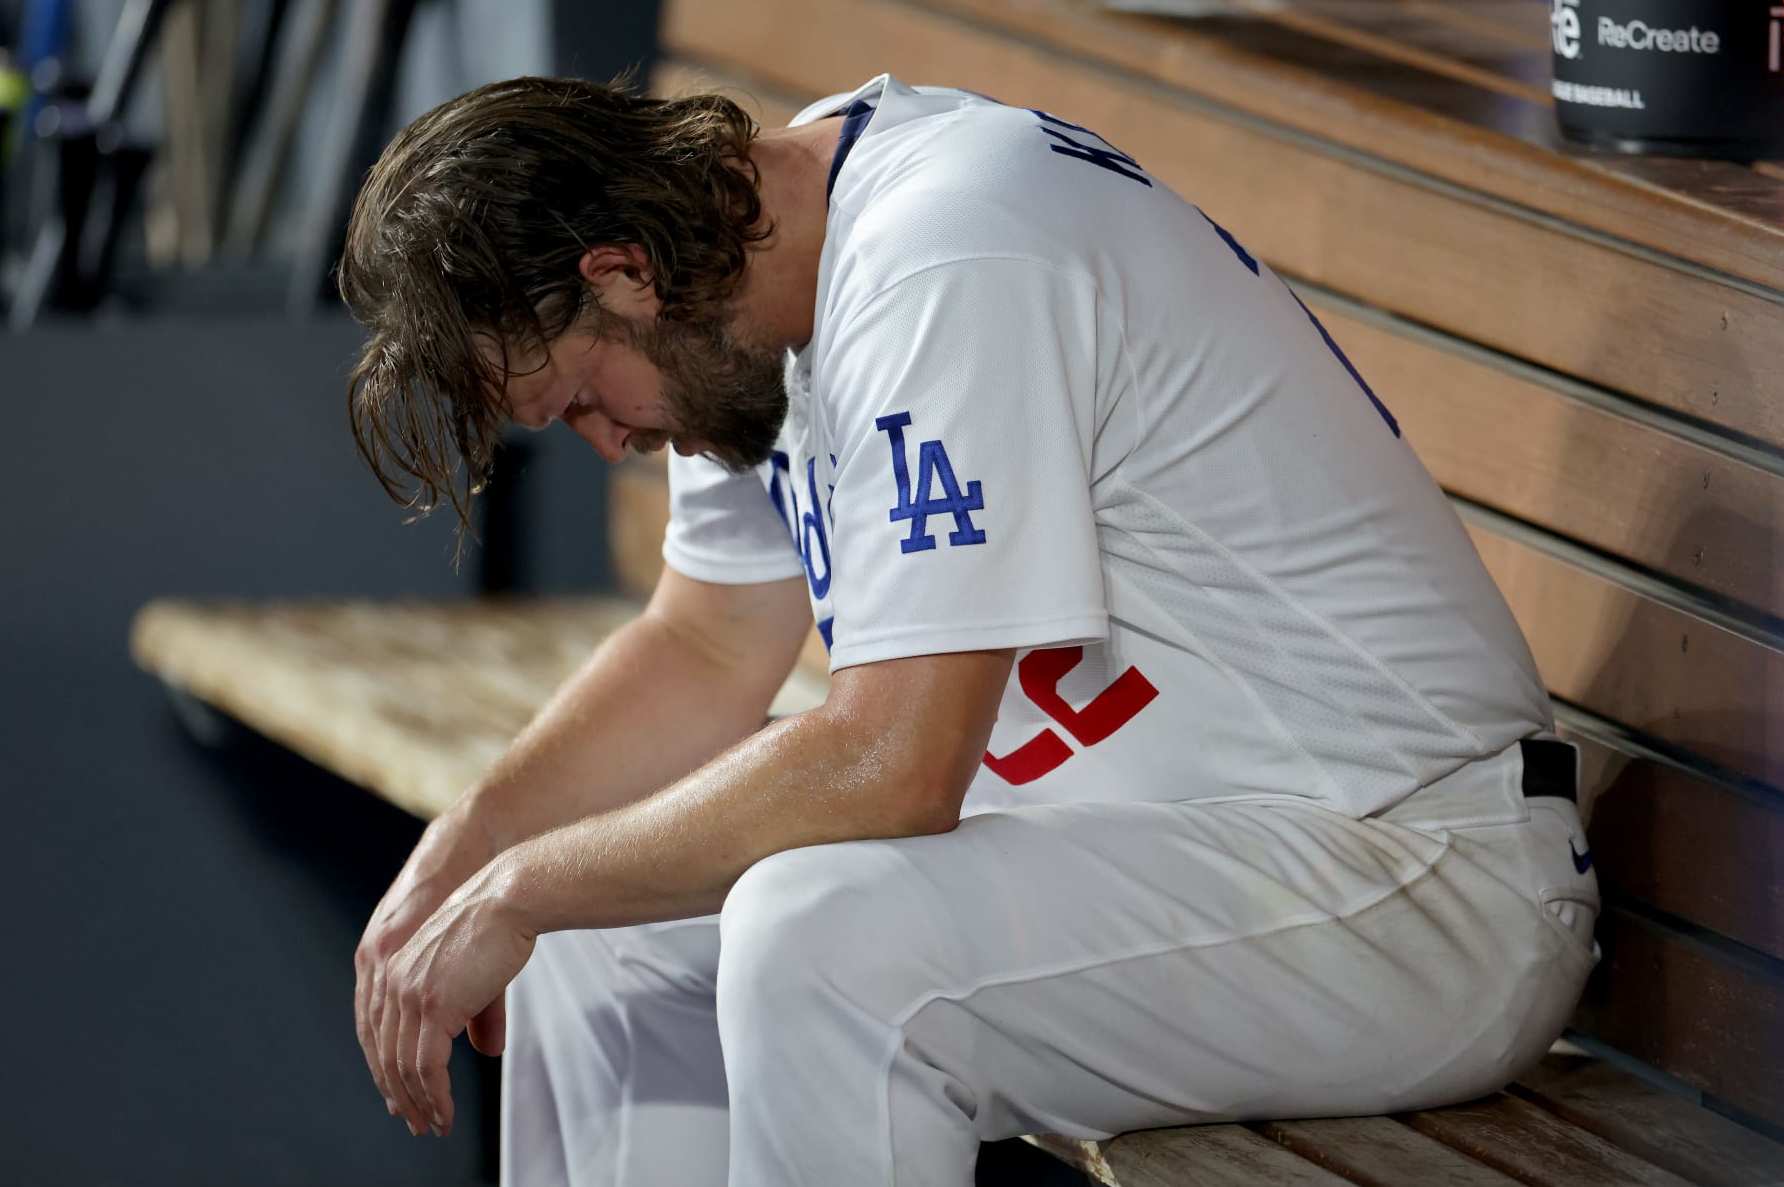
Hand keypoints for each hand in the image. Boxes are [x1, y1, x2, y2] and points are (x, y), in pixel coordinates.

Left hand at [365, 856, 536, 1137]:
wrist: (508, 897)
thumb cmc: (499, 924)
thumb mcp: (475, 972)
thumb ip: (474, 1013)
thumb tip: (487, 1050)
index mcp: (394, 969)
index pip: (378, 1033)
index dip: (387, 1070)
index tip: (402, 1098)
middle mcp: (392, 983)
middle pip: (384, 1055)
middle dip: (400, 1095)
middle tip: (418, 1122)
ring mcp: (410, 995)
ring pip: (402, 1067)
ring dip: (418, 1102)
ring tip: (436, 1123)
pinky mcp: (433, 1006)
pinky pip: (426, 1066)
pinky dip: (435, 1095)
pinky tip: (445, 1110)